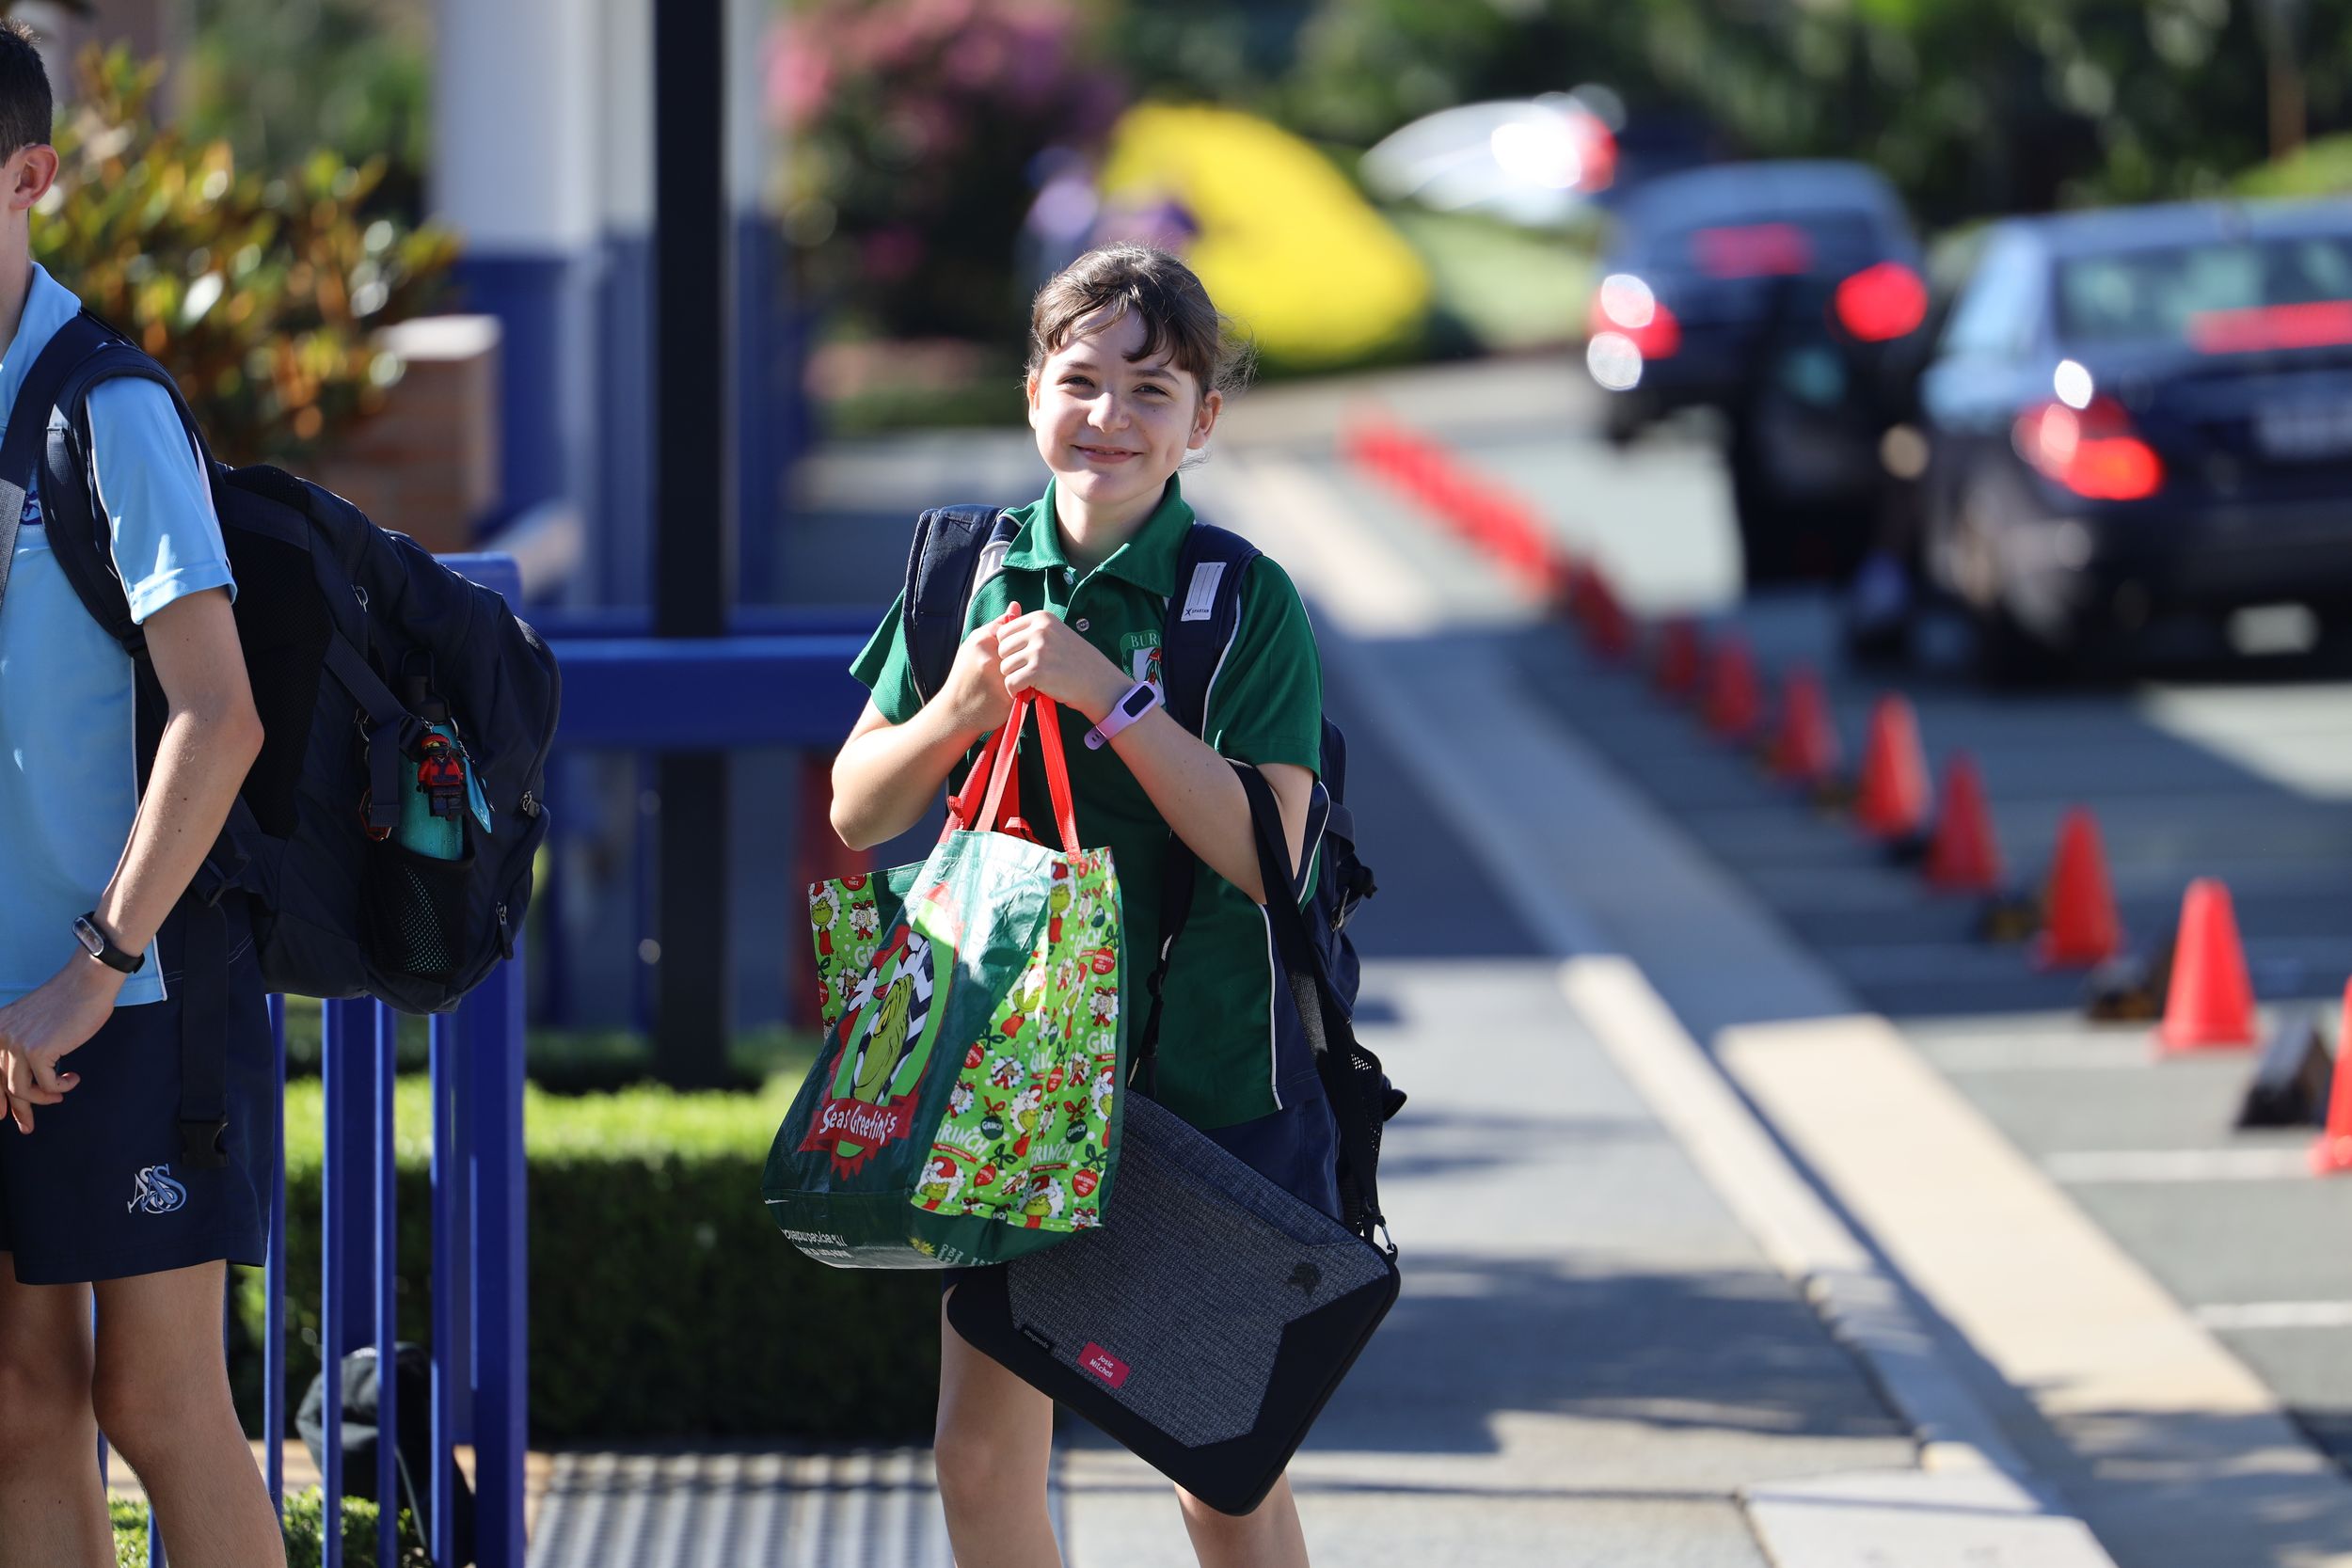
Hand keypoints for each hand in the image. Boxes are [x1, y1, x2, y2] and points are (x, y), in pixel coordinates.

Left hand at [0, 956, 116, 1133]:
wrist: (87, 983)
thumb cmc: (69, 1002)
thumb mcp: (34, 1024)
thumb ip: (23, 1045)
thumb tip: (27, 1078)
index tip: (3, 1115)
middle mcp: (0, 1036)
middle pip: (2, 1085)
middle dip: (17, 1110)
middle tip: (27, 1127)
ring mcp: (17, 1044)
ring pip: (21, 1090)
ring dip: (43, 1099)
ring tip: (60, 1096)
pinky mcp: (38, 1051)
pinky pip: (46, 1085)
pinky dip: (61, 1087)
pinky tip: (73, 1078)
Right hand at [941, 604, 1019, 737]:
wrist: (955, 712)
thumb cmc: (965, 676)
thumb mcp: (974, 646)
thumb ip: (997, 626)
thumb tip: (1016, 605)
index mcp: (981, 642)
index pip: (1014, 631)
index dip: (1017, 642)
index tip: (1012, 651)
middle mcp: (990, 658)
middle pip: (1024, 650)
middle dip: (1026, 657)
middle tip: (1022, 664)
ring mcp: (999, 679)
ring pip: (1029, 668)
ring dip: (1031, 671)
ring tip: (1022, 676)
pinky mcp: (1008, 697)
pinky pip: (1030, 687)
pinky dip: (1030, 688)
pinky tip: (1022, 690)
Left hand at [997, 611, 1129, 719]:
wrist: (1100, 683)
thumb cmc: (1077, 662)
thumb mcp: (1056, 635)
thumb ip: (1032, 631)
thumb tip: (1000, 628)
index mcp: (1042, 618)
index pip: (1004, 631)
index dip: (1010, 649)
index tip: (1024, 659)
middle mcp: (1039, 630)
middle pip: (1002, 649)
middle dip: (1011, 664)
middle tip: (1027, 673)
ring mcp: (1038, 650)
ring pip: (1004, 667)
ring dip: (1014, 678)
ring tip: (1031, 682)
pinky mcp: (1037, 671)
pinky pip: (1011, 683)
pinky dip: (1016, 691)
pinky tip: (1028, 692)